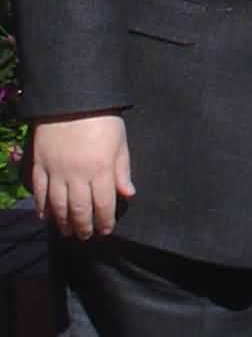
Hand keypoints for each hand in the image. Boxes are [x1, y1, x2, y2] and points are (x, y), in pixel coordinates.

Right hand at [31, 114, 134, 238]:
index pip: (104, 204)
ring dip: (62, 222)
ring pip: (58, 205)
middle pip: (79, 209)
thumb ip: (122, 170)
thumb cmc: (103, 119)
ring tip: (67, 232)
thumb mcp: (120, 143)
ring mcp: (56, 171)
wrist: (72, 100)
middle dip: (83, 227)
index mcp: (101, 170)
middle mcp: (78, 175)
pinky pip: (38, 191)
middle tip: (85, 236)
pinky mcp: (39, 165)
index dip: (104, 220)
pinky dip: (41, 206)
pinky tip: (45, 217)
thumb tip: (128, 194)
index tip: (105, 231)